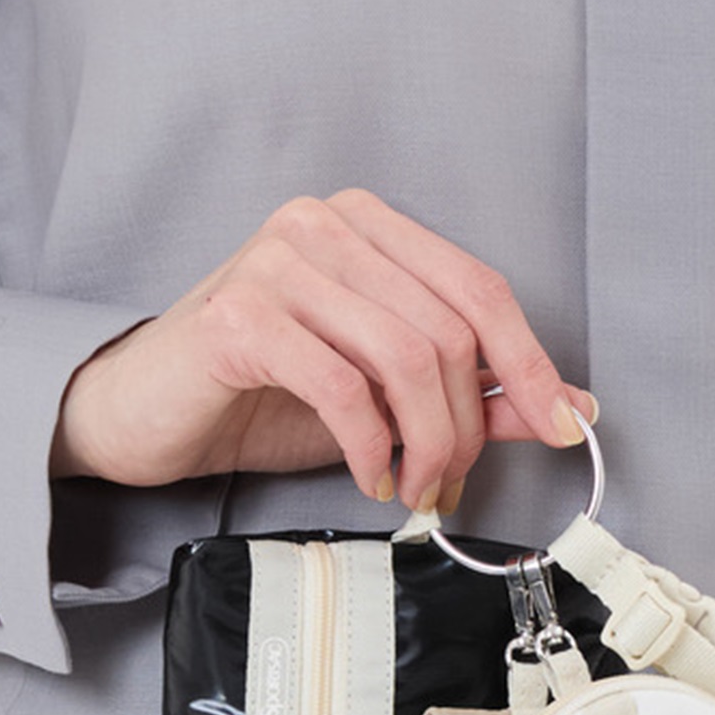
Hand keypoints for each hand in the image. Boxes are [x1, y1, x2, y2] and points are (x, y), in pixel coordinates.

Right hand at [48, 188, 597, 515]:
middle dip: (467, 428)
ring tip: (411, 489)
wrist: (146, 412)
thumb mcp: (384, 397)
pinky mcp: (240, 317)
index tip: (564, 428)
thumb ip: (473, 393)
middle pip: (448, 331)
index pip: (480, 289)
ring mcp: (279, 262)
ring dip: (426, 446)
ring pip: (405, 359)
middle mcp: (326, 226)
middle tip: (448, 484)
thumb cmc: (260, 395)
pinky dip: (371, 448)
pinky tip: (368, 476)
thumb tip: (569, 407)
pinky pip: (343, 389)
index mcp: (369, 228)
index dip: (531, 366)